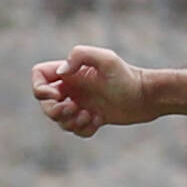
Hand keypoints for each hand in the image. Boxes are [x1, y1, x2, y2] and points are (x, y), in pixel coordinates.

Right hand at [32, 47, 153, 136]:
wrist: (147, 97)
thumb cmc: (128, 77)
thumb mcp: (107, 60)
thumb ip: (80, 56)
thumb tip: (61, 72)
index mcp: (71, 72)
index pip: (39, 76)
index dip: (39, 89)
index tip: (56, 95)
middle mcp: (72, 87)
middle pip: (45, 104)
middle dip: (55, 111)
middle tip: (74, 109)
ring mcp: (80, 103)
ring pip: (59, 120)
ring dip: (70, 122)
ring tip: (90, 116)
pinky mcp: (90, 118)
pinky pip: (76, 130)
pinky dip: (84, 129)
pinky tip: (99, 120)